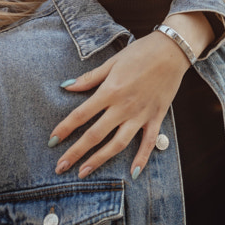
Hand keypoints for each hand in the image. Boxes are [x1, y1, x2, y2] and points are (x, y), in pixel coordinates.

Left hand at [49, 31, 191, 178]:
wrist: (172, 50)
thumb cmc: (140, 52)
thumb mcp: (112, 62)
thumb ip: (90, 78)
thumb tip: (67, 87)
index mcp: (110, 91)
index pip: (81, 115)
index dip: (64, 129)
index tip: (52, 141)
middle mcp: (123, 107)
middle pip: (95, 135)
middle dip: (76, 153)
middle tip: (60, 167)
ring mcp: (141, 115)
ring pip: (118, 144)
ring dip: (100, 160)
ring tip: (84, 172)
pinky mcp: (156, 117)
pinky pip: (148, 142)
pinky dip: (141, 158)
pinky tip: (133, 173)